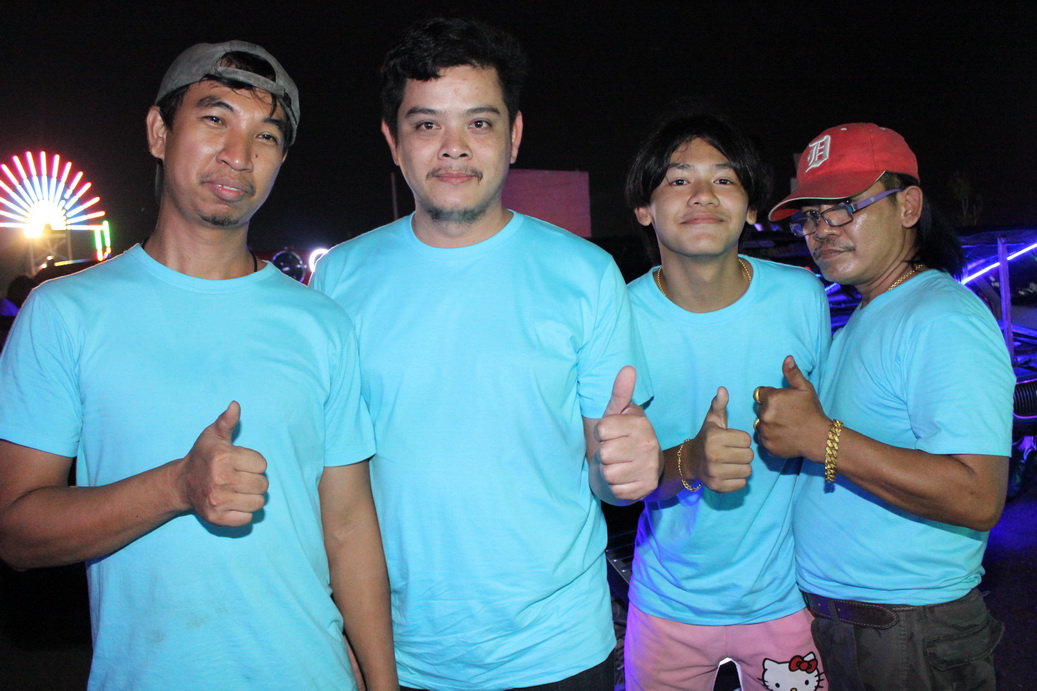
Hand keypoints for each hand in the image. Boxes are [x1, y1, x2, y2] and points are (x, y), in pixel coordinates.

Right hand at [177, 402, 268, 525]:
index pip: (262, 465)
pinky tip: (234, 503)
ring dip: (252, 497)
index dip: (254, 463)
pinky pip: (247, 519)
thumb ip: (227, 421)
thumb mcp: (213, 435)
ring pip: (258, 503)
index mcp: (224, 458)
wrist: (181, 483)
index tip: (241, 463)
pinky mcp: (217, 518)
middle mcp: (221, 480)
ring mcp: (218, 501)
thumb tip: (235, 405)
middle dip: (255, 480)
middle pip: (263, 485)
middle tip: (242, 478)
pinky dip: (244, 513)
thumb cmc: (203, 456)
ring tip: (240, 490)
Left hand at [594, 366, 661, 500]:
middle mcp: (650, 445)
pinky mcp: (646, 488)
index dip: (601, 434)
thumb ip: (620, 392)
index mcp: (641, 423)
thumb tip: (628, 368)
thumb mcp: (617, 413)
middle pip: (605, 453)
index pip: (602, 429)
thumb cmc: (621, 436)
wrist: (636, 468)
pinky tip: (624, 478)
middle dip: (604, 455)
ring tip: (619, 465)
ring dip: (608, 471)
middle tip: (615, 452)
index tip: (610, 434)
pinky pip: (617, 490)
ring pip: (609, 473)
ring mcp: (650, 468)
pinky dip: (615, 487)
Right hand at [686, 387, 753, 491]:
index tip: (731, 440)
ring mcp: (714, 473)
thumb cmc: (707, 437)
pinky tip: (728, 472)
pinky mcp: (717, 487)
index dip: (741, 439)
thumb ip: (719, 404)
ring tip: (732, 462)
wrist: (691, 461)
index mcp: (714, 437)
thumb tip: (722, 389)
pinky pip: (742, 484)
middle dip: (743, 453)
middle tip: (732, 452)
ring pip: (748, 470)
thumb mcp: (713, 420)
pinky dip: (738, 479)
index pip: (746, 440)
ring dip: (742, 466)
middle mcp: (713, 456)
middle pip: (749, 456)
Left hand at [755, 356, 829, 460]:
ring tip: (784, 426)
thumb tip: (787, 358)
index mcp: (771, 399)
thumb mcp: (805, 389)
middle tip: (786, 415)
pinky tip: (783, 436)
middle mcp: (764, 415)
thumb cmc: (812, 411)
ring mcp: (765, 431)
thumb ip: (793, 373)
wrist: (819, 438)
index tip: (783, 403)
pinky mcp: (766, 445)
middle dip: (769, 410)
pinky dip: (770, 438)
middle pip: (759, 409)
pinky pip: (762, 439)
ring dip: (767, 424)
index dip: (771, 397)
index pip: (760, 394)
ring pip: (759, 424)